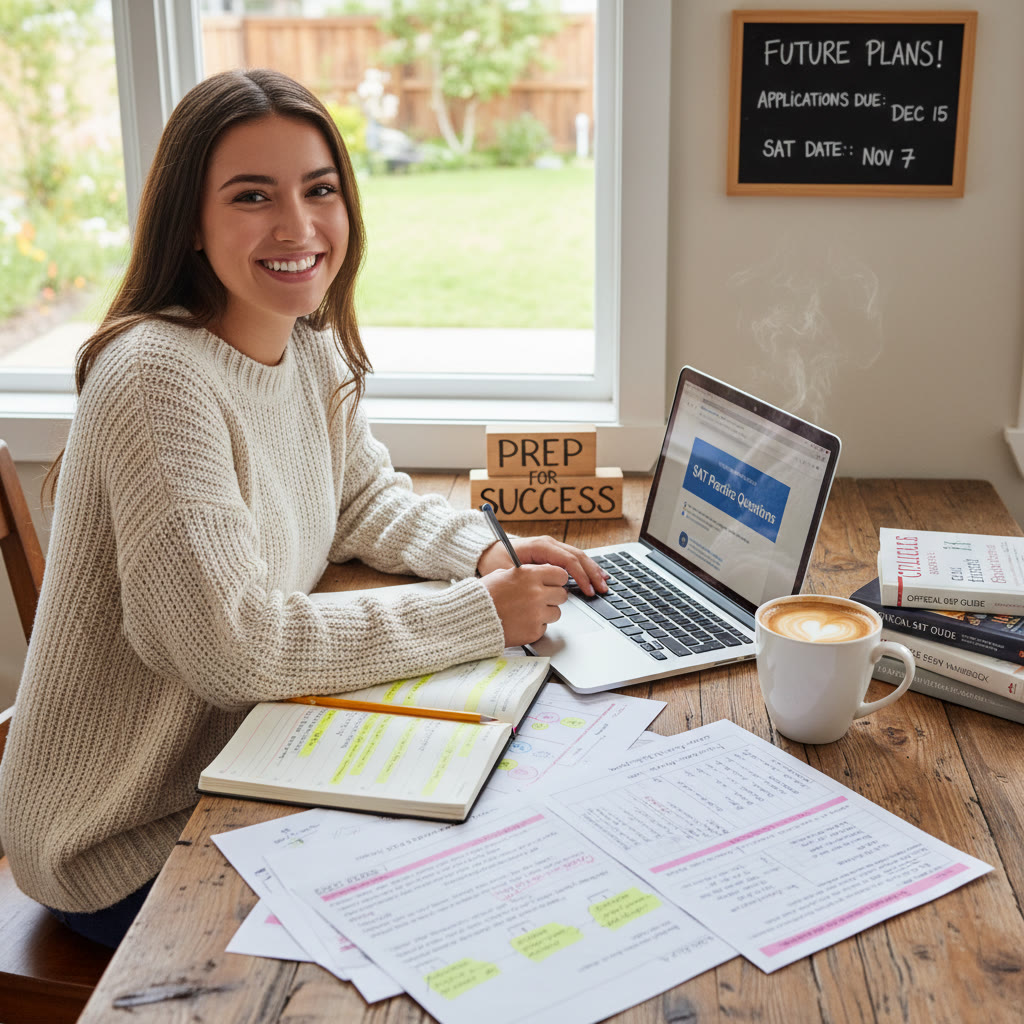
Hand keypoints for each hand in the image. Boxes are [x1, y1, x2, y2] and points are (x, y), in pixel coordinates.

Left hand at [477, 535, 609, 596]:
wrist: (487, 552)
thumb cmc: (495, 561)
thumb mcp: (509, 570)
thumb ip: (529, 576)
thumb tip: (547, 585)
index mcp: (540, 545)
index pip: (567, 560)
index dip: (580, 576)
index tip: (587, 590)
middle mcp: (549, 544)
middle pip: (578, 556)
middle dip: (592, 573)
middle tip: (602, 589)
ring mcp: (552, 548)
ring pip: (579, 556)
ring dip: (592, 570)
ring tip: (604, 584)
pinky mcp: (552, 554)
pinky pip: (573, 559)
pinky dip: (586, 568)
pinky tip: (595, 576)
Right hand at [480, 565, 569, 645]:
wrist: (472, 619)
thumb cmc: (484, 596)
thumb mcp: (503, 574)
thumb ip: (526, 574)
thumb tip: (542, 574)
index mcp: (530, 575)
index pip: (561, 575)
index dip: (557, 580)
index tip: (553, 583)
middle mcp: (536, 593)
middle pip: (562, 595)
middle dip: (553, 597)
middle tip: (541, 599)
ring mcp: (536, 614)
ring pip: (556, 613)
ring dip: (546, 613)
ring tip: (527, 612)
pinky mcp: (534, 631)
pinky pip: (544, 627)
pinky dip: (535, 626)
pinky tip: (521, 622)